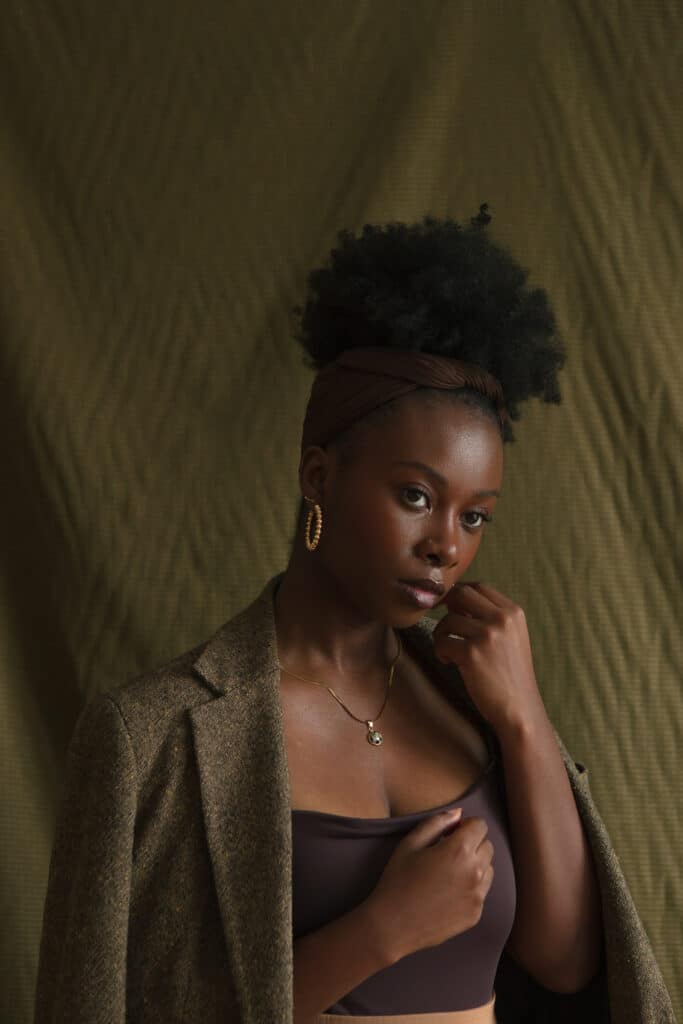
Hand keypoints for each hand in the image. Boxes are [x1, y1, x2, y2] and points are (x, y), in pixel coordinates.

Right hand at [364, 808, 493, 962]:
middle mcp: (474, 872)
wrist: (392, 925)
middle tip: (448, 853)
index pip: (481, 826)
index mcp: (459, 850)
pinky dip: (471, 888)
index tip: (451, 833)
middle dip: (472, 844)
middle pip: (487, 846)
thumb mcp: (410, 843)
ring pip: (488, 869)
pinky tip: (448, 893)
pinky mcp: (476, 914)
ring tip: (449, 874)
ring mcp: (477, 895)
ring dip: (475, 865)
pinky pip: (482, 892)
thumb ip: (437, 822)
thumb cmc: (397, 880)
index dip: (466, 826)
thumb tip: (458, 814)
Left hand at [431, 581, 544, 734]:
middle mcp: (502, 618)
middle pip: (461, 593)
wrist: (519, 709)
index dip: (459, 593)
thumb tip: (454, 600)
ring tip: (448, 652)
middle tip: (441, 620)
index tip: (449, 606)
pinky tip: (448, 662)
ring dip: (441, 634)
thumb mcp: (510, 638)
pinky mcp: (471, 653)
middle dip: (445, 604)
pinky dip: (440, 651)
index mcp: (513, 612)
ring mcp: (487, 634)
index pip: (479, 587)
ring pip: (448, 620)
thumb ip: (488, 617)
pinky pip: (442, 641)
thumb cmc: (510, 675)